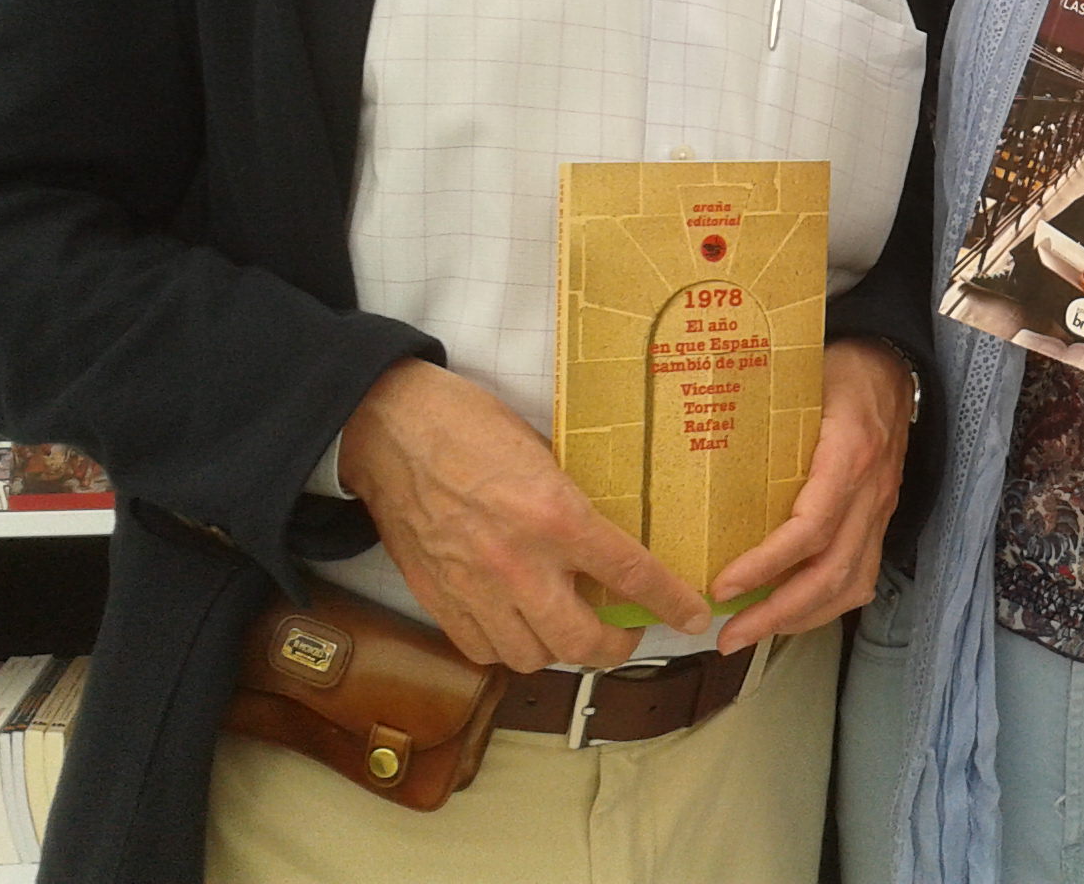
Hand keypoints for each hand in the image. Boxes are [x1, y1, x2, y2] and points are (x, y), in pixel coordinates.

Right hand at [338, 358, 709, 673]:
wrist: (391, 430)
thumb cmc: (470, 426)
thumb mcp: (543, 451)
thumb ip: (572, 500)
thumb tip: (603, 532)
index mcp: (556, 516)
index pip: (631, 575)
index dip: (670, 602)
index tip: (693, 618)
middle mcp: (519, 563)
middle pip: (580, 642)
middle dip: (614, 649)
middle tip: (624, 636)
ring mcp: (475, 588)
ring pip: (530, 657)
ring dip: (558, 650)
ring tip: (568, 628)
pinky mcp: (437, 600)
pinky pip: (482, 650)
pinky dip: (507, 647)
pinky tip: (518, 624)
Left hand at [707, 338, 911, 651]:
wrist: (891, 360)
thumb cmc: (837, 367)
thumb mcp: (797, 377)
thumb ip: (755, 409)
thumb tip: (687, 441)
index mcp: (849, 453)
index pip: (811, 527)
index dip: (767, 564)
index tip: (722, 586)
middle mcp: (870, 490)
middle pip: (831, 571)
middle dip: (778, 613)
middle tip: (727, 636)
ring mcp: (881, 508)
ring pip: (852, 583)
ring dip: (801, 618)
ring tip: (751, 633)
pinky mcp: (880, 517)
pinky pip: (861, 574)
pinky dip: (824, 604)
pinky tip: (790, 612)